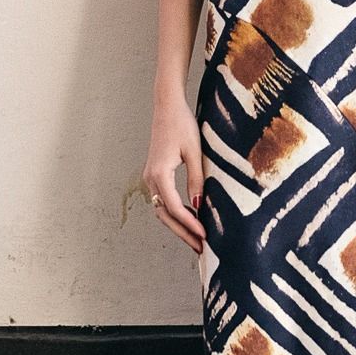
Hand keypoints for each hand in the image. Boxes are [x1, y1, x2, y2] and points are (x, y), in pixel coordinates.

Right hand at [142, 100, 205, 254]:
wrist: (167, 107)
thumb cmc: (182, 125)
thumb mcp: (195, 152)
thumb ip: (197, 180)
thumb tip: (199, 207)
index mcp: (159, 173)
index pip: (174, 208)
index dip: (189, 224)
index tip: (204, 236)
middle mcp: (150, 178)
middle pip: (165, 215)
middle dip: (183, 232)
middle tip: (201, 247)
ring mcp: (150, 177)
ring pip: (162, 210)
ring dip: (178, 225)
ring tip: (197, 239)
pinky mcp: (155, 174)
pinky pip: (163, 200)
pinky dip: (176, 213)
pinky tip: (191, 218)